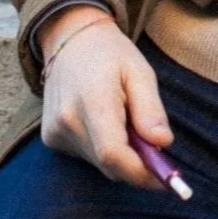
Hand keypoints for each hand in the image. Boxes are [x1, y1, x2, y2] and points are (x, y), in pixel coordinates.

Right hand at [38, 6, 174, 189]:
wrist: (71, 40)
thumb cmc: (111, 54)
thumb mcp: (140, 71)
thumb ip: (150, 109)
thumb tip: (163, 144)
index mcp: (93, 99)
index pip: (112, 153)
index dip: (140, 172)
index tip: (166, 178)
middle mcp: (68, 120)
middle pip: (108, 164)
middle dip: (137, 164)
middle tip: (156, 145)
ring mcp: (55, 132)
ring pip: (99, 164)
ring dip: (121, 154)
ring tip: (127, 119)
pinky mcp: (50, 139)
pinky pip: (86, 157)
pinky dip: (104, 149)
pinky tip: (107, 122)